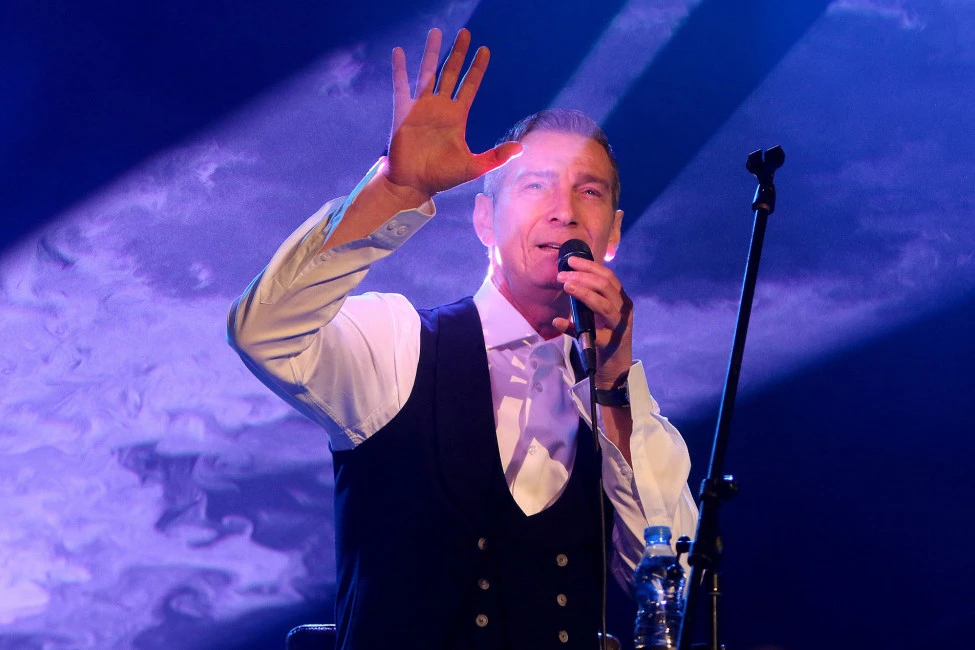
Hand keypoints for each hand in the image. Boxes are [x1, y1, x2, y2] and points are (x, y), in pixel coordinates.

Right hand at [384, 28, 522, 199]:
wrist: (414, 185)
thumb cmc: (442, 177)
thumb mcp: (473, 167)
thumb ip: (496, 156)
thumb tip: (521, 148)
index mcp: (456, 117)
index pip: (470, 86)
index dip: (477, 69)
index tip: (484, 50)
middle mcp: (440, 108)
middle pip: (451, 73)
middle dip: (458, 53)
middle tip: (465, 33)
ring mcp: (421, 108)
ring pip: (428, 74)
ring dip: (432, 53)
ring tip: (436, 32)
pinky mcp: (404, 113)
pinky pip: (401, 87)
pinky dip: (399, 70)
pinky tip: (399, 52)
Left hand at [553, 255, 633, 387]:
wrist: (615, 368)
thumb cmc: (604, 337)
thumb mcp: (598, 314)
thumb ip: (590, 298)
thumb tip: (570, 280)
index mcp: (621, 300)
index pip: (608, 277)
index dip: (590, 267)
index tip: (571, 261)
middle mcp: (624, 310)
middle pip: (606, 286)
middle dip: (583, 277)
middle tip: (562, 275)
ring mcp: (619, 327)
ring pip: (604, 305)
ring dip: (584, 293)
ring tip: (567, 286)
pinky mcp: (611, 344)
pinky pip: (591, 334)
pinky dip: (572, 327)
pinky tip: (558, 321)